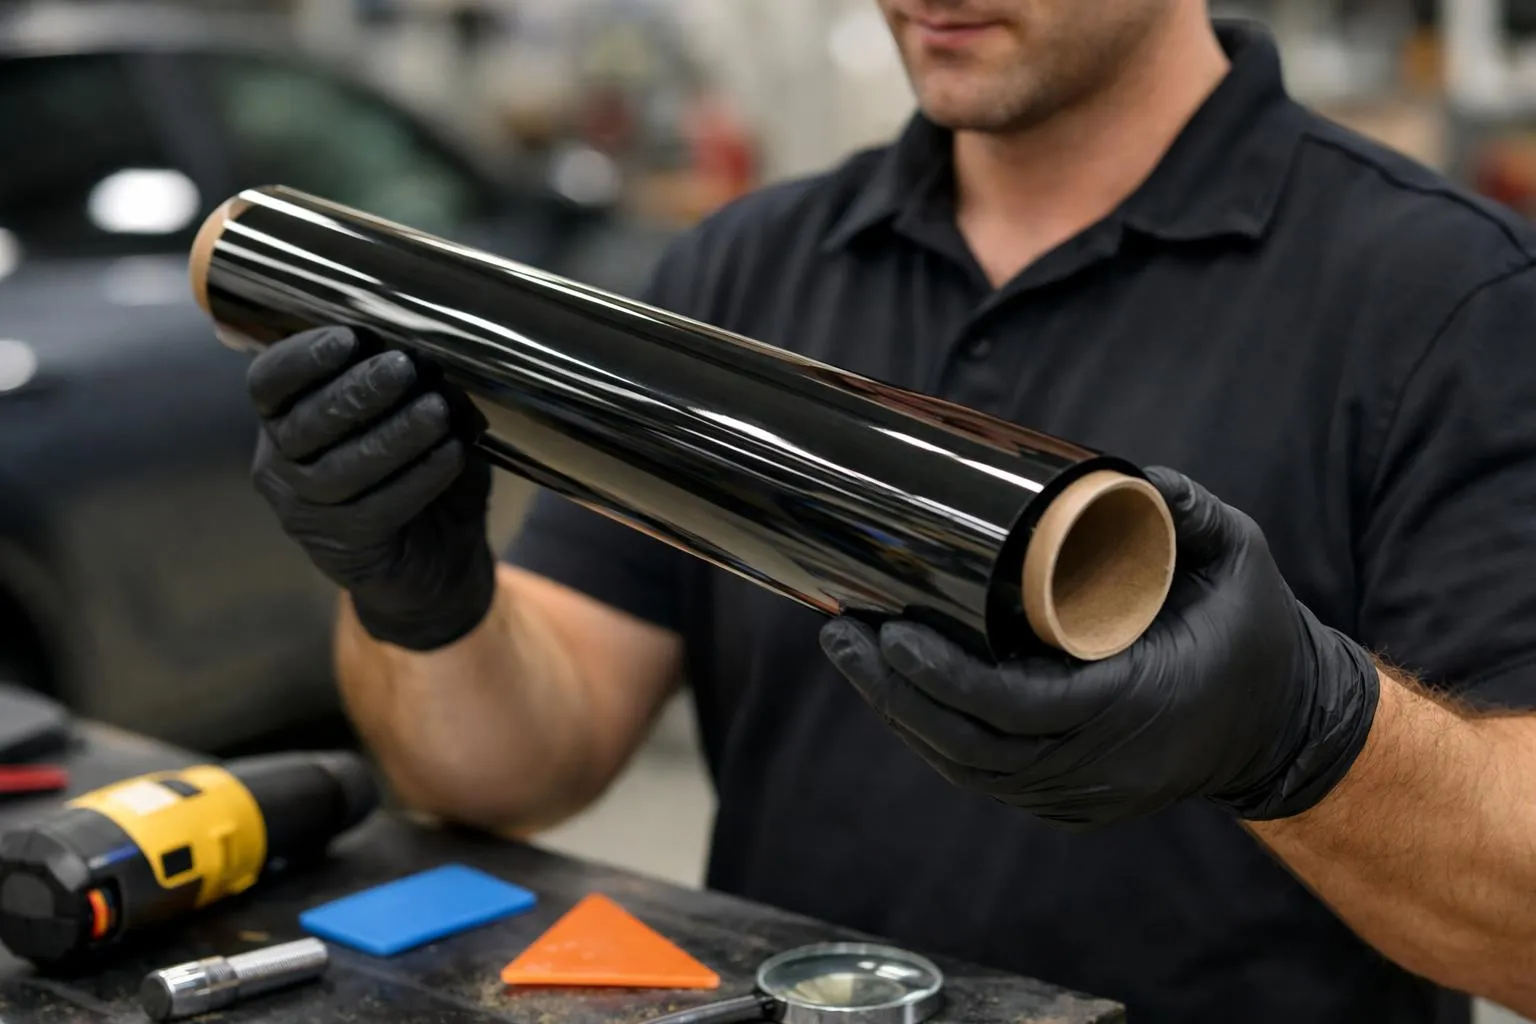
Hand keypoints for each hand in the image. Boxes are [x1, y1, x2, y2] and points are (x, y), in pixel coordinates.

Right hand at [247, 326, 494, 650]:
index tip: (349, 337)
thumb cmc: (420, 463)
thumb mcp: (409, 410)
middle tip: (404, 367)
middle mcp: (280, 464)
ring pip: (340, 470)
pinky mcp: (343, 548)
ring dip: (393, 436)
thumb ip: (405, 377)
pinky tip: (452, 452)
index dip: (301, 358)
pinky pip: (378, 508)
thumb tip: (437, 334)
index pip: (269, 383)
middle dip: (356, 392)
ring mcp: (305, 511)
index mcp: (284, 418)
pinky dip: (418, 477)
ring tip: (437, 410)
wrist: (442, 552)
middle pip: (304, 424)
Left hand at [819, 466, 1380, 828]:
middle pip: (972, 747)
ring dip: (900, 714)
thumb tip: (1127, 473)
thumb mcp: (1242, 561)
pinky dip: (931, 738)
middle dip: (894, 693)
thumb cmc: (1255, 636)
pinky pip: (984, 778)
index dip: (946, 678)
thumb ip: (1189, 510)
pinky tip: (891, 693)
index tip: (896, 630)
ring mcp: (1081, 793)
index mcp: (1135, 706)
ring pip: (967, 770)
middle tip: (842, 632)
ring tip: (852, 651)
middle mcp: (1100, 765)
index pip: (1019, 709)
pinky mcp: (1068, 801)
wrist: (1284, 727)